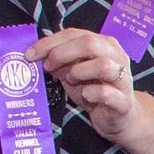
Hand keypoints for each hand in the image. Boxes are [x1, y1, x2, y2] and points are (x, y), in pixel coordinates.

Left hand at [33, 27, 138, 141]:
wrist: (120, 118)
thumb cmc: (96, 91)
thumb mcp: (74, 73)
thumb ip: (60, 62)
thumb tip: (39, 56)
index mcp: (104, 44)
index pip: (74, 34)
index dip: (50, 42)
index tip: (30, 54)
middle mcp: (117, 57)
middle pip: (89, 43)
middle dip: (62, 54)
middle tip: (48, 67)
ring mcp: (123, 79)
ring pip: (103, 65)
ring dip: (79, 71)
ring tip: (70, 80)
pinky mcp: (123, 101)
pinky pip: (106, 93)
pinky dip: (90, 93)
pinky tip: (85, 96)